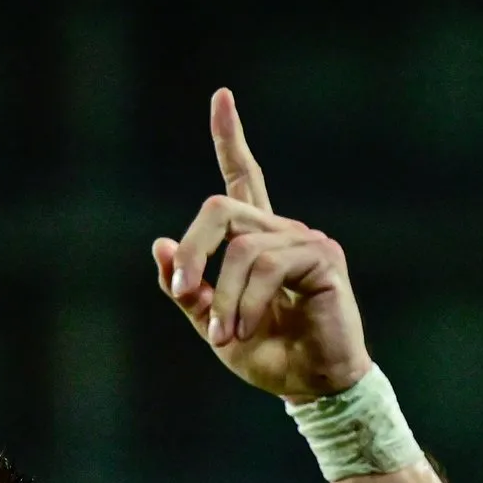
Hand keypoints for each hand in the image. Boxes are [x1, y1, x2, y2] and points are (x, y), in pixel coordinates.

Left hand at [153, 88, 371, 401]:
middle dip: (192, 252)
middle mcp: (282, 231)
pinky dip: (249, 303)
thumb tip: (159, 245)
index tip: (222, 96)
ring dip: (225, 299)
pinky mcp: (323, 259)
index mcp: (257, 241)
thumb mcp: (212, 324)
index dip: (230, 138)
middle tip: (185, 294)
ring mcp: (306, 240)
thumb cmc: (268, 355)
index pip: (243, 178)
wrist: (312, 386)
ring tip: (225, 336)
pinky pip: (268, 267)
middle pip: (220, 209)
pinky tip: (248, 329)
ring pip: (241, 249)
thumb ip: (187, 290)